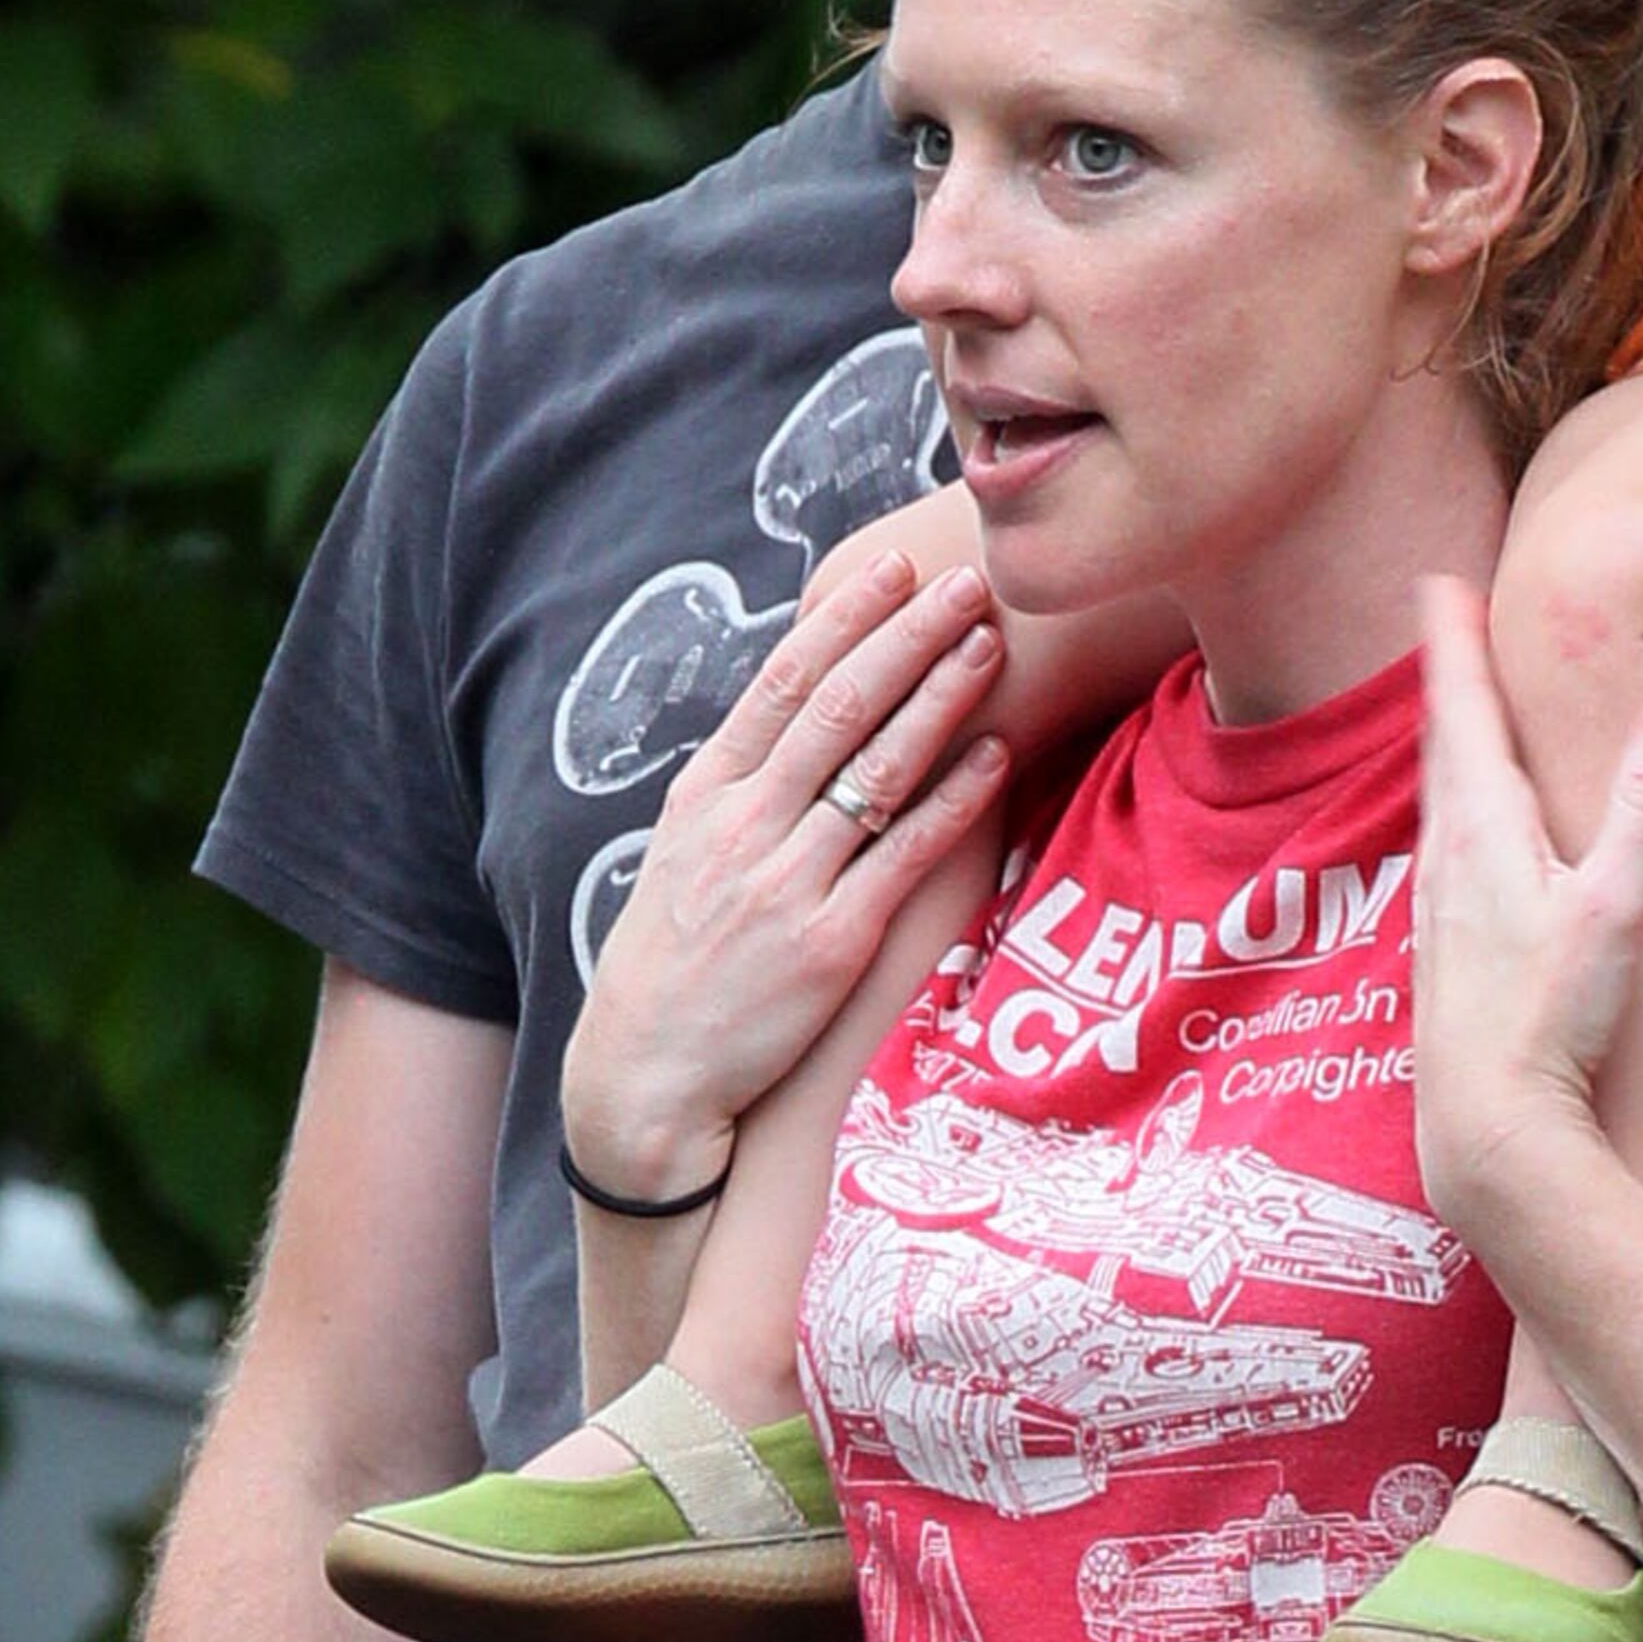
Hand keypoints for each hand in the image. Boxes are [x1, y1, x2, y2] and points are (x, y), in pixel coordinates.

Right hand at [561, 537, 1008, 1192]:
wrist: (649, 1074)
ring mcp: (785, 883)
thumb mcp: (684, 852)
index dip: (845, 619)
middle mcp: (743, 826)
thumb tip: (797, 705)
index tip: (893, 567)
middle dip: (908, 636)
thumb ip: (741, 781)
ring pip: (877, 768)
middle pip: (838, 707)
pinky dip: (953, 800)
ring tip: (991, 645)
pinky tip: (993, 757)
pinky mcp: (829, 943)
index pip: (783, 682)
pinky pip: (904, 855)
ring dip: (941, 698)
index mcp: (706, 793)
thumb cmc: (676, 956)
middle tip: (966, 581)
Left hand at [1408, 579, 1642, 1231]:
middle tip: (1442, 614)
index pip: (1466, 711)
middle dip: (1447, 674)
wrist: (1488, 1128)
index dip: (1455, 642)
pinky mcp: (1438, 950)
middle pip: (1442, 742)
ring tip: (1454, 706)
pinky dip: (1448, 807)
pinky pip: (1439, 849)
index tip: (1439, 580)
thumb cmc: (1554, 1018)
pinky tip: (1459, 833)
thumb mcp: (1618, 905)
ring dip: (1445, 741)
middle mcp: (1446, 859)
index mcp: (1485, 830)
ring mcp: (1435, 907)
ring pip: (1436, 798)